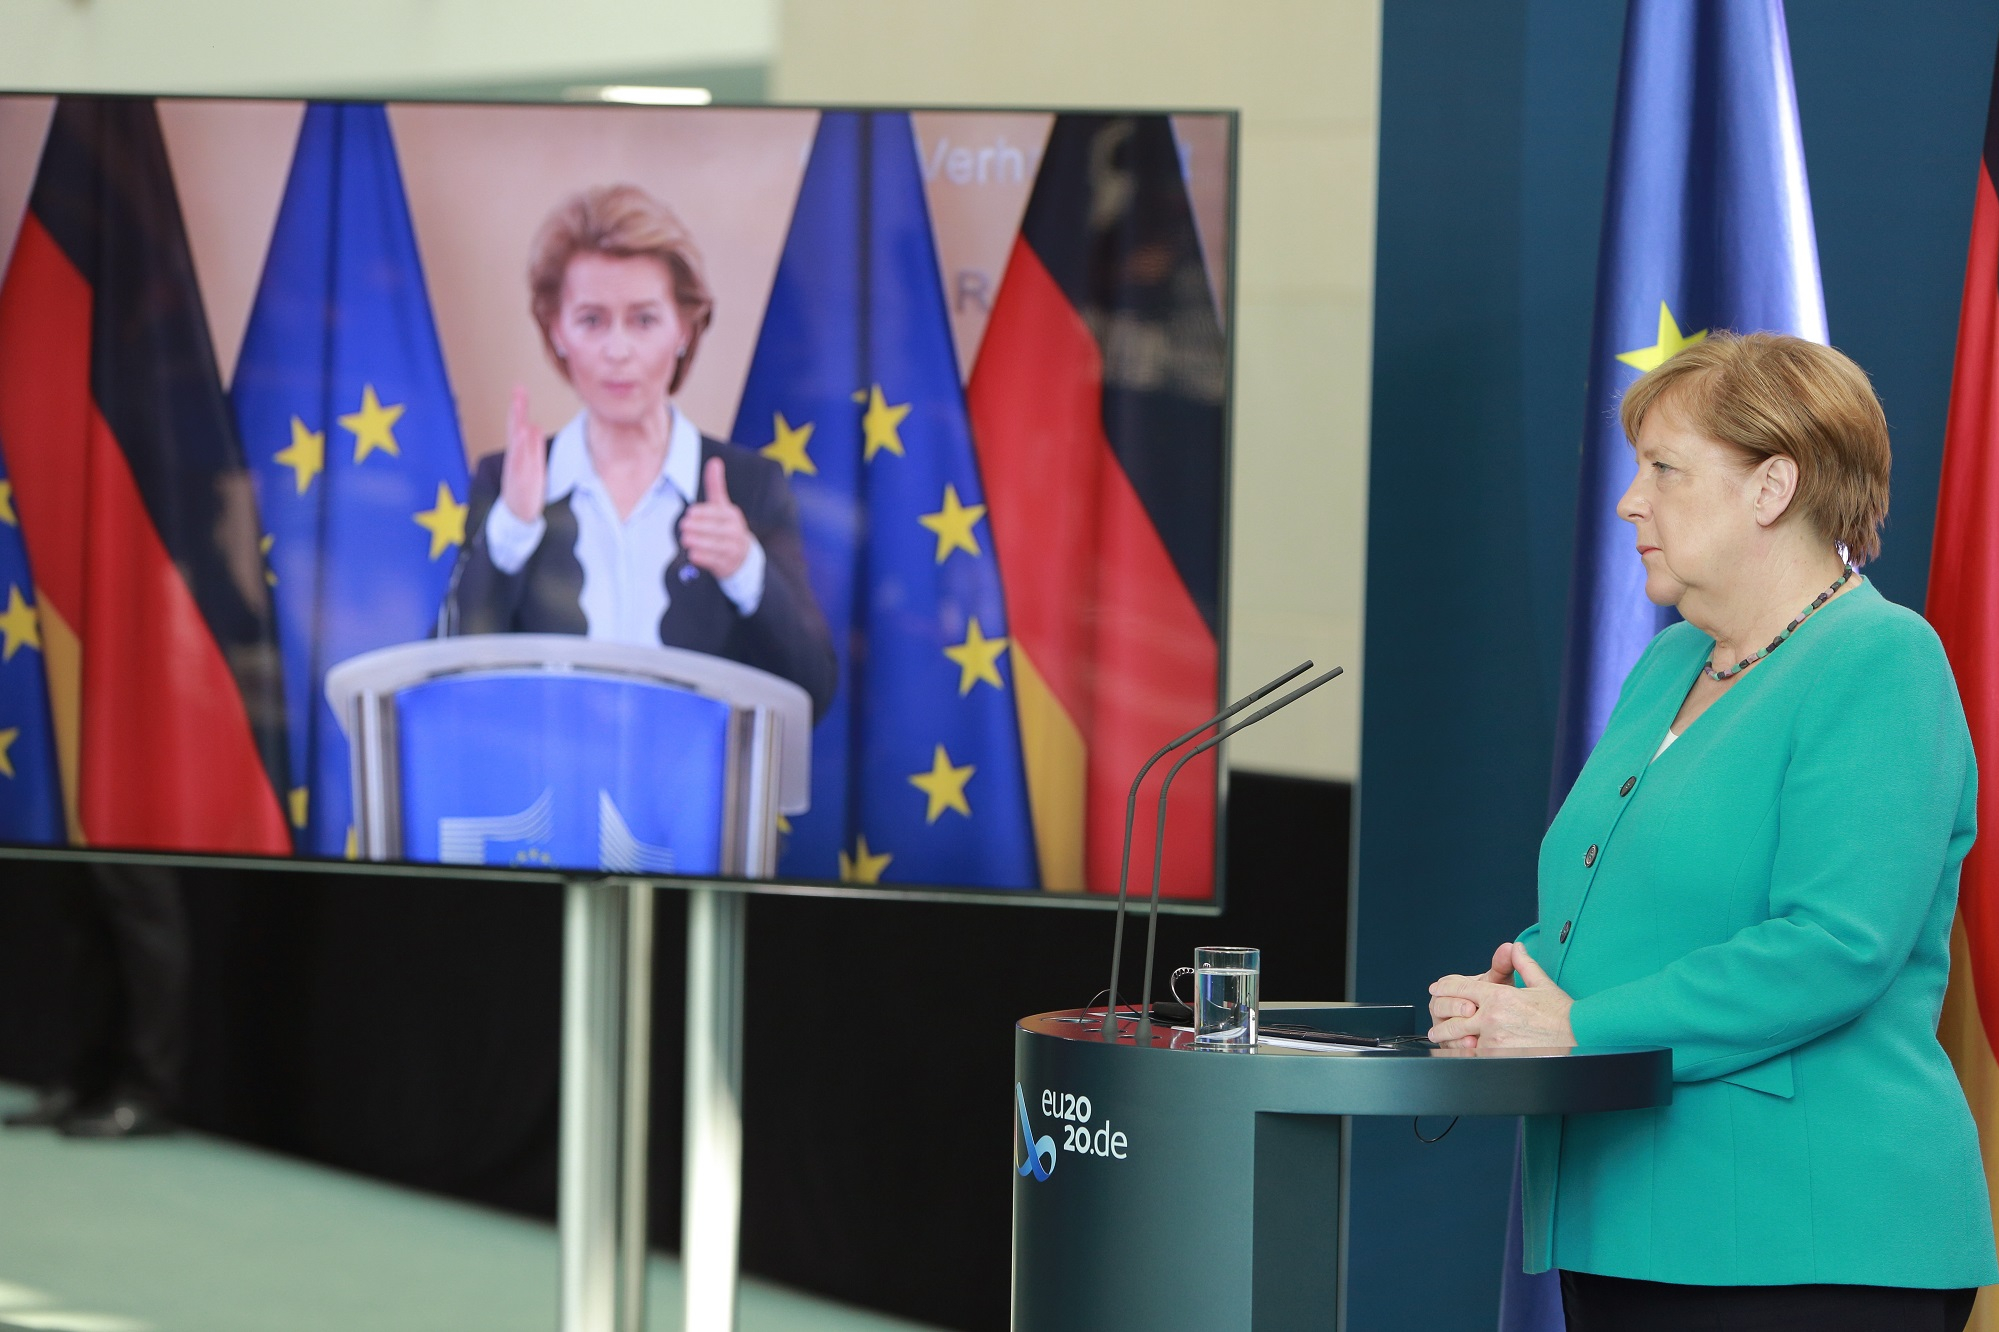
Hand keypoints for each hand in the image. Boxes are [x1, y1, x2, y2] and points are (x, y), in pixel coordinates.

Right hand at [502, 385, 546, 522]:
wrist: (517, 515)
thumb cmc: (525, 490)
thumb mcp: (532, 465)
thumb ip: (532, 445)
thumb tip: (533, 426)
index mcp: (519, 453)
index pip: (517, 425)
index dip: (518, 407)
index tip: (519, 388)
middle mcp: (516, 457)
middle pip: (515, 428)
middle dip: (517, 409)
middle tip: (518, 389)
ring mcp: (517, 467)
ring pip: (517, 441)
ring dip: (518, 422)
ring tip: (520, 405)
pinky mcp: (521, 478)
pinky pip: (521, 458)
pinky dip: (523, 445)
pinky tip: (525, 431)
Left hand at [682, 457, 752, 578]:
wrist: (742, 555)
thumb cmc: (726, 526)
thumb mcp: (723, 506)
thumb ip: (716, 486)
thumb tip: (714, 461)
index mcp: (732, 516)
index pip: (720, 514)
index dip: (705, 513)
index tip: (690, 512)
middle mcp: (735, 533)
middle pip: (718, 530)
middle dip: (700, 528)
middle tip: (683, 525)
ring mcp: (733, 550)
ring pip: (716, 546)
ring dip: (700, 543)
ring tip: (685, 540)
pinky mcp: (727, 565)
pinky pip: (716, 562)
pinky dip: (704, 560)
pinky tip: (692, 556)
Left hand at [1427, 943, 1575, 1049]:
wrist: (1579, 1036)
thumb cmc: (1562, 1014)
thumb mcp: (1541, 983)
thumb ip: (1523, 964)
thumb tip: (1515, 948)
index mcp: (1498, 996)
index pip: (1462, 989)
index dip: (1446, 989)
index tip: (1436, 989)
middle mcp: (1492, 1018)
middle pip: (1454, 1017)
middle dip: (1442, 1018)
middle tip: (1435, 1020)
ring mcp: (1493, 1040)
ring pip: (1460, 1039)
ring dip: (1448, 1039)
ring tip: (1440, 1039)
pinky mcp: (1499, 1057)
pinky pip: (1473, 1056)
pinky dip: (1463, 1055)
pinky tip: (1458, 1053)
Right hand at [1427, 943, 1516, 1049]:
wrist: (1507, 1023)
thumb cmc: (1501, 1001)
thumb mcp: (1501, 983)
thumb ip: (1503, 965)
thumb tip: (1510, 947)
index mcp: (1453, 988)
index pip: (1446, 986)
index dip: (1455, 992)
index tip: (1472, 1001)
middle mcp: (1445, 1006)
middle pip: (1439, 1006)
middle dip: (1454, 1009)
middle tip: (1471, 1012)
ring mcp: (1446, 1025)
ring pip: (1441, 1027)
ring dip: (1455, 1031)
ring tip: (1472, 1035)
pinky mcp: (1450, 1043)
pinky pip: (1449, 1045)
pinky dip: (1459, 1046)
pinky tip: (1472, 1045)